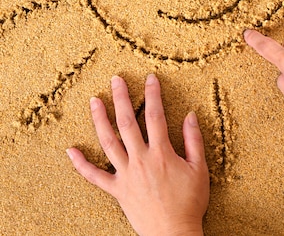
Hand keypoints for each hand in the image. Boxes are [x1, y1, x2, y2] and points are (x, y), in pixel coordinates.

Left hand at [67, 74, 209, 235]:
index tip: (150, 78)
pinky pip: (95, 177)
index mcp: (161, 153)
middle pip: (127, 122)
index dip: (153, 94)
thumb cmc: (189, 203)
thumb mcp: (199, 169)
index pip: (156, 115)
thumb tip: (190, 115)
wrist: (174, 235)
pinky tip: (70, 150)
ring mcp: (126, 175)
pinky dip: (81, 164)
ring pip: (108, 142)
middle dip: (121, 98)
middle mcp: (140, 160)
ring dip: (99, 120)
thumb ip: (193, 140)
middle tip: (115, 80)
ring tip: (94, 101)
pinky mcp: (117, 191)